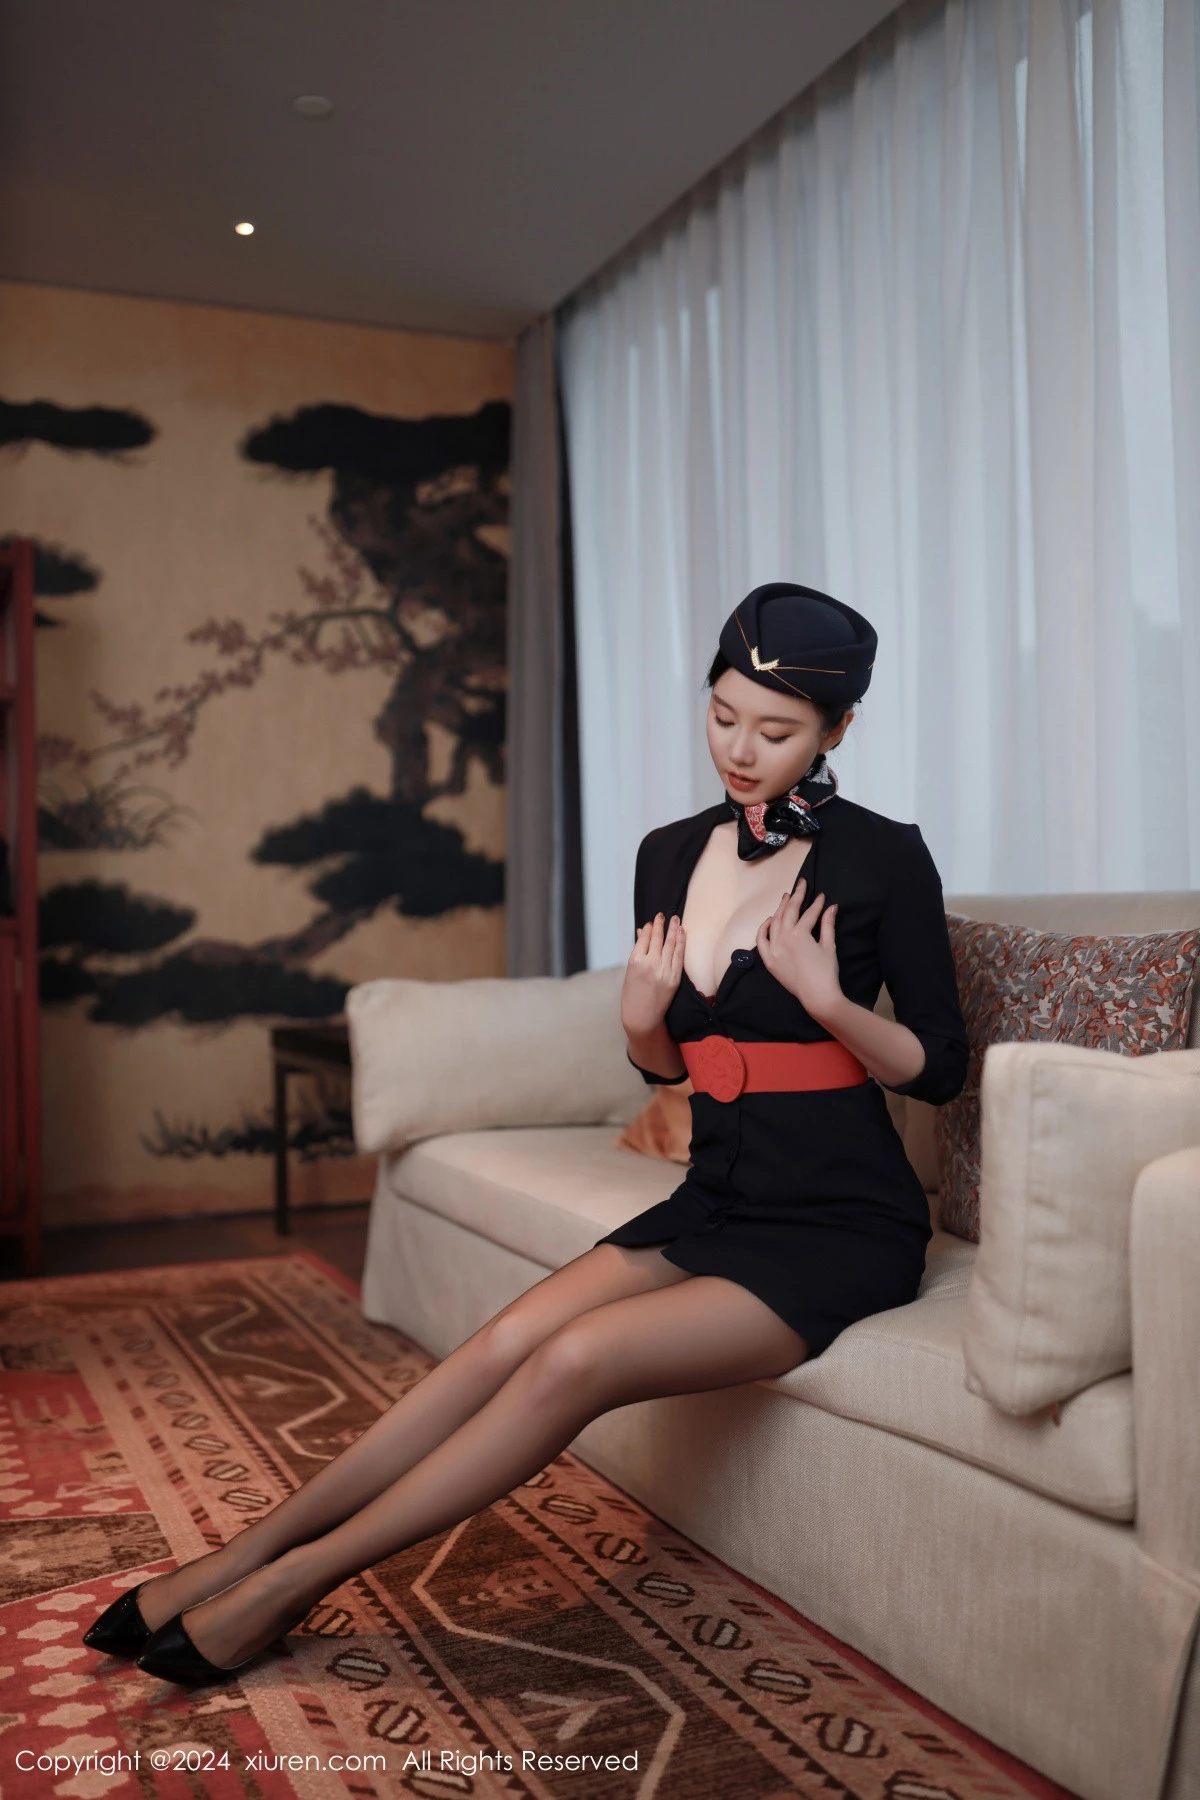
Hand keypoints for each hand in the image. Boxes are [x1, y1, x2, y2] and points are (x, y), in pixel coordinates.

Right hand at [621, 913, 685, 1036]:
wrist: (642, 1017)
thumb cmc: (632, 996)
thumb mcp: (630, 971)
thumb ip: (638, 951)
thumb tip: (642, 932)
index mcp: (635, 961)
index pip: (644, 938)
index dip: (649, 928)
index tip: (652, 922)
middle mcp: (651, 964)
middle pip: (657, 938)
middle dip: (660, 925)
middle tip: (663, 915)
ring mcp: (664, 970)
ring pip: (671, 944)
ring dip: (674, 929)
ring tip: (675, 919)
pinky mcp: (675, 978)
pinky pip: (679, 956)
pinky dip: (681, 943)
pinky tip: (682, 933)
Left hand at [756, 879, 842, 1020]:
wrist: (817, 996)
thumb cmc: (826, 972)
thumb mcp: (829, 945)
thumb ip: (827, 924)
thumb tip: (831, 907)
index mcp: (799, 935)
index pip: (808, 914)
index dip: (816, 904)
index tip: (821, 896)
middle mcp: (783, 939)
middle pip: (789, 912)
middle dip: (796, 897)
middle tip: (801, 884)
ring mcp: (773, 949)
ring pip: (775, 922)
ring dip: (781, 908)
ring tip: (787, 897)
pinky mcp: (769, 960)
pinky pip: (761, 940)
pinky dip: (764, 928)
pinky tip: (770, 918)